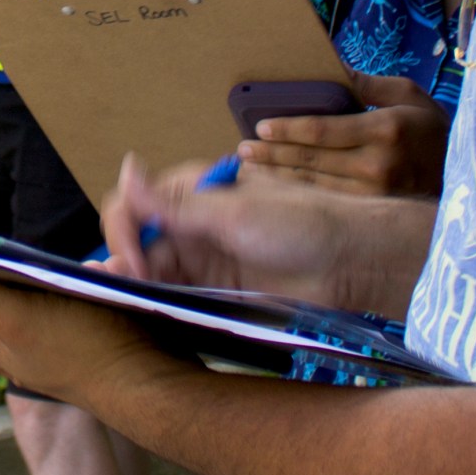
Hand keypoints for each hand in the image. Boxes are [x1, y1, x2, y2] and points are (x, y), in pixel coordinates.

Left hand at [0, 260, 185, 412]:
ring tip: (93, 272)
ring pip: (43, 288)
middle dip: (22, 265)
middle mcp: (19, 345)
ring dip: (65, 272)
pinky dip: (92, 283)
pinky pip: (79, 297)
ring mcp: (54, 341)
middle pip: (0, 289)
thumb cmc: (84, 350)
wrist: (156, 382)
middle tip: (49, 263)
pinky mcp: (88, 336)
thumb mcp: (17, 317)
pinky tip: (112, 279)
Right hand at [96, 154, 407, 310]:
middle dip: (124, 260)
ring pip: (152, 270)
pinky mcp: (217, 290)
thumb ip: (176, 204)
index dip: (124, 229)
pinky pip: (176, 294)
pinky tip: (145, 308)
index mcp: (190, 191)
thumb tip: (126, 167)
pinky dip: (157, 300)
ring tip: (121, 299)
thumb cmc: (300, 223)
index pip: (134, 204)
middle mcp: (190, 223)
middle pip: (138, 240)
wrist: (354, 262)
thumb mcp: (235, 212)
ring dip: (134, 282)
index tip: (133, 259)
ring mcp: (203, 258)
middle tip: (124, 286)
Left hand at [238, 74, 450, 195]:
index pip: (322, 131)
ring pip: (315, 183)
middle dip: (272, 155)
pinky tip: (277, 186)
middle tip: (241, 150)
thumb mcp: (409, 95)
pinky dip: (299, 193)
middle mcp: (378, 164)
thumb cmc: (432, 130)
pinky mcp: (375, 210)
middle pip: (312, 160)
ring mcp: (376, 192)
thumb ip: (369, 84)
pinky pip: (329, 199)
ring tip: (250, 168)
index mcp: (385, 129)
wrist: (464, 176)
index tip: (260, 127)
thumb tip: (335, 69)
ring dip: (278, 176)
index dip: (287, 129)